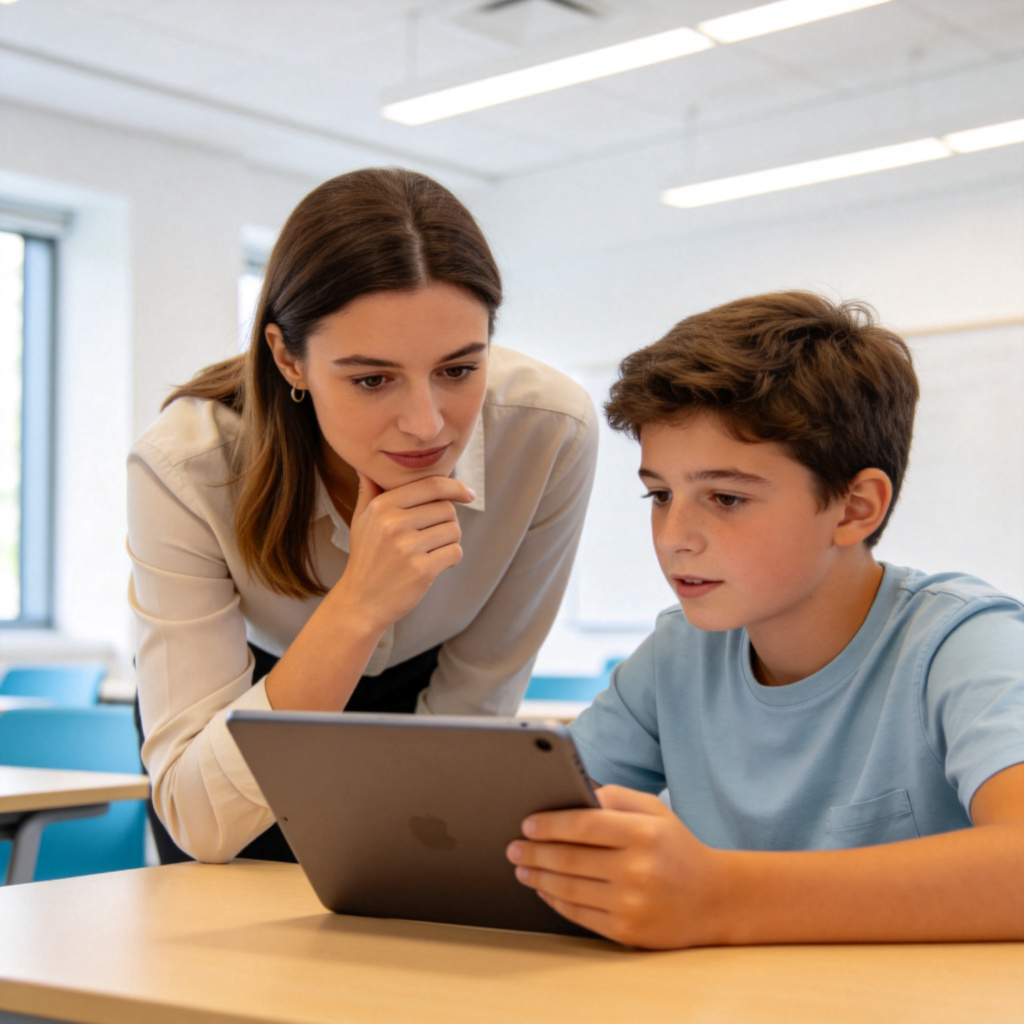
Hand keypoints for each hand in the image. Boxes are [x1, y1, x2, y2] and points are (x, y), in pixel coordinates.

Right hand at [329, 471, 475, 631]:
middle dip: (447, 521)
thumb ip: (369, 491)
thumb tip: (367, 466)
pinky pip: (455, 552)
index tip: (468, 494)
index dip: (455, 487)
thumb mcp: (361, 520)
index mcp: (382, 506)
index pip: (431, 485)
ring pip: (454, 530)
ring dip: (449, 541)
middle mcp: (394, 523)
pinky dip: (451, 559)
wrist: (361, 602)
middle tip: (431, 537)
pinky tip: (434, 565)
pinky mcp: (421, 570)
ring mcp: (407, 547)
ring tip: (429, 551)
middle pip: (446, 508)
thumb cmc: (366, 558)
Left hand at [506, 784, 725, 948]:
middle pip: (569, 859)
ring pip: (568, 889)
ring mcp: (631, 904)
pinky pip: (578, 914)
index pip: (583, 825)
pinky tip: (544, 889)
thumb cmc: (677, 848)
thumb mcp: (654, 810)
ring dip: (537, 877)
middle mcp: (637, 870)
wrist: (715, 899)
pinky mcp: (626, 932)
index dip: (550, 824)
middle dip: (533, 852)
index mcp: (644, 834)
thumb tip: (571, 794)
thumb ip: (614, 797)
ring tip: (522, 867)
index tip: (527, 824)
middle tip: (514, 847)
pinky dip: (554, 900)